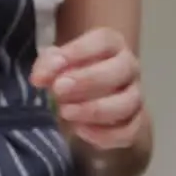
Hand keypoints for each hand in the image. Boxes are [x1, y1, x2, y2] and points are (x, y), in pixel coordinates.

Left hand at [30, 27, 143, 149]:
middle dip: (88, 80)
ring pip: (127, 103)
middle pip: (121, 70)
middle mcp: (128, 67)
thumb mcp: (56, 64)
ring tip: (65, 112)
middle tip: (58, 89)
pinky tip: (80, 130)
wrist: (91, 102)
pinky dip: (104, 134)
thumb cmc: (72, 74)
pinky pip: (128, 131)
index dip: (79, 51)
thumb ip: (47, 65)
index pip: (104, 41)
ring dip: (95, 109)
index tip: (55, 64)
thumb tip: (40, 77)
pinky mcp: (135, 123)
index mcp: (112, 45)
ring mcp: (135, 96)